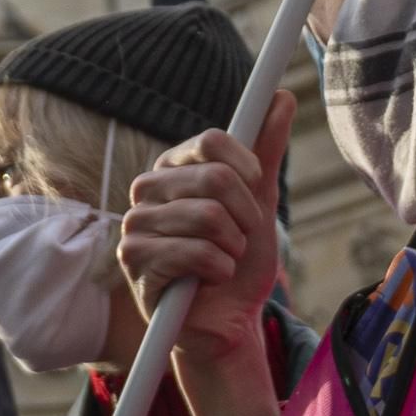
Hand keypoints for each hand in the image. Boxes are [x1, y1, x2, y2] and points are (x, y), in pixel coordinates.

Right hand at [122, 93, 289, 415]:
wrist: (229, 320)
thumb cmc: (239, 260)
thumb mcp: (259, 203)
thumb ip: (266, 150)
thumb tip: (281, 96)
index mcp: (175, 168)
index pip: (210, 141)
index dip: (246, 164)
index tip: (256, 187)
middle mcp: (148, 189)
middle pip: (213, 177)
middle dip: (245, 215)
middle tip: (242, 238)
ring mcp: (137, 224)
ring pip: (206, 216)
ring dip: (233, 246)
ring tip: (225, 260)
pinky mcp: (134, 260)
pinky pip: (192, 252)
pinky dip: (217, 268)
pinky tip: (211, 280)